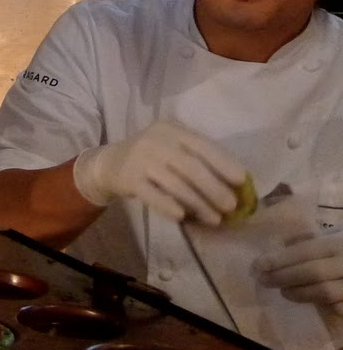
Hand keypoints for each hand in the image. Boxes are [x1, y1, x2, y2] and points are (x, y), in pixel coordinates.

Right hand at [70, 120, 244, 224]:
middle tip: (231, 206)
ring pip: (176, 184)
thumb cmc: (151, 157)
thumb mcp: (171, 147)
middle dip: (214, 188)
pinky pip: (153, 195)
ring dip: (199, 204)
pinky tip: (182, 217)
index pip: (203, 146)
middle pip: (191, 167)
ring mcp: (141, 159)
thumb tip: (234, 184)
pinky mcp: (129, 179)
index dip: (224, 163)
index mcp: (172, 130)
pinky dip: (169, 206)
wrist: (109, 163)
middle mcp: (156, 141)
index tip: (241, 181)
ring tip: (215, 219)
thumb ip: (197, 158)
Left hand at [255, 232, 342, 316]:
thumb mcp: (335, 239)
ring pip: (326, 292)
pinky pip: (339, 308)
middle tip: (264, 280)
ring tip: (284, 292)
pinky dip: (324, 307)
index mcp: (341, 244)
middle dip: (284, 276)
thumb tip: (281, 243)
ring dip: (299, 293)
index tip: (258, 265)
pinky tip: (313, 303)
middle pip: (314, 272)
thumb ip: (311, 241)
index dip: (282, 258)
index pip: (309, 250)